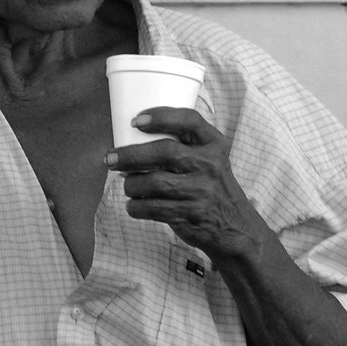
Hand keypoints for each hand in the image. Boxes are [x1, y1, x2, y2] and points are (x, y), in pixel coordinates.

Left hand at [105, 106, 264, 262]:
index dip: (161, 117)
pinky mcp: (189, 214)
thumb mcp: (211, 159)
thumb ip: (185, 145)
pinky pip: (152, 208)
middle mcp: (209, 165)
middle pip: (164, 152)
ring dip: (131, 184)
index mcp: (213, 145)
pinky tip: (134, 205)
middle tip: (110, 159)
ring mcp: (200, 191)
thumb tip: (132, 139)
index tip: (135, 121)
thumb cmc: (212, 186)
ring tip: (128, 186)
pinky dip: (136, 207)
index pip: (190, 121)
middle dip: (130, 155)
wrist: (236, 228)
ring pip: (153, 182)